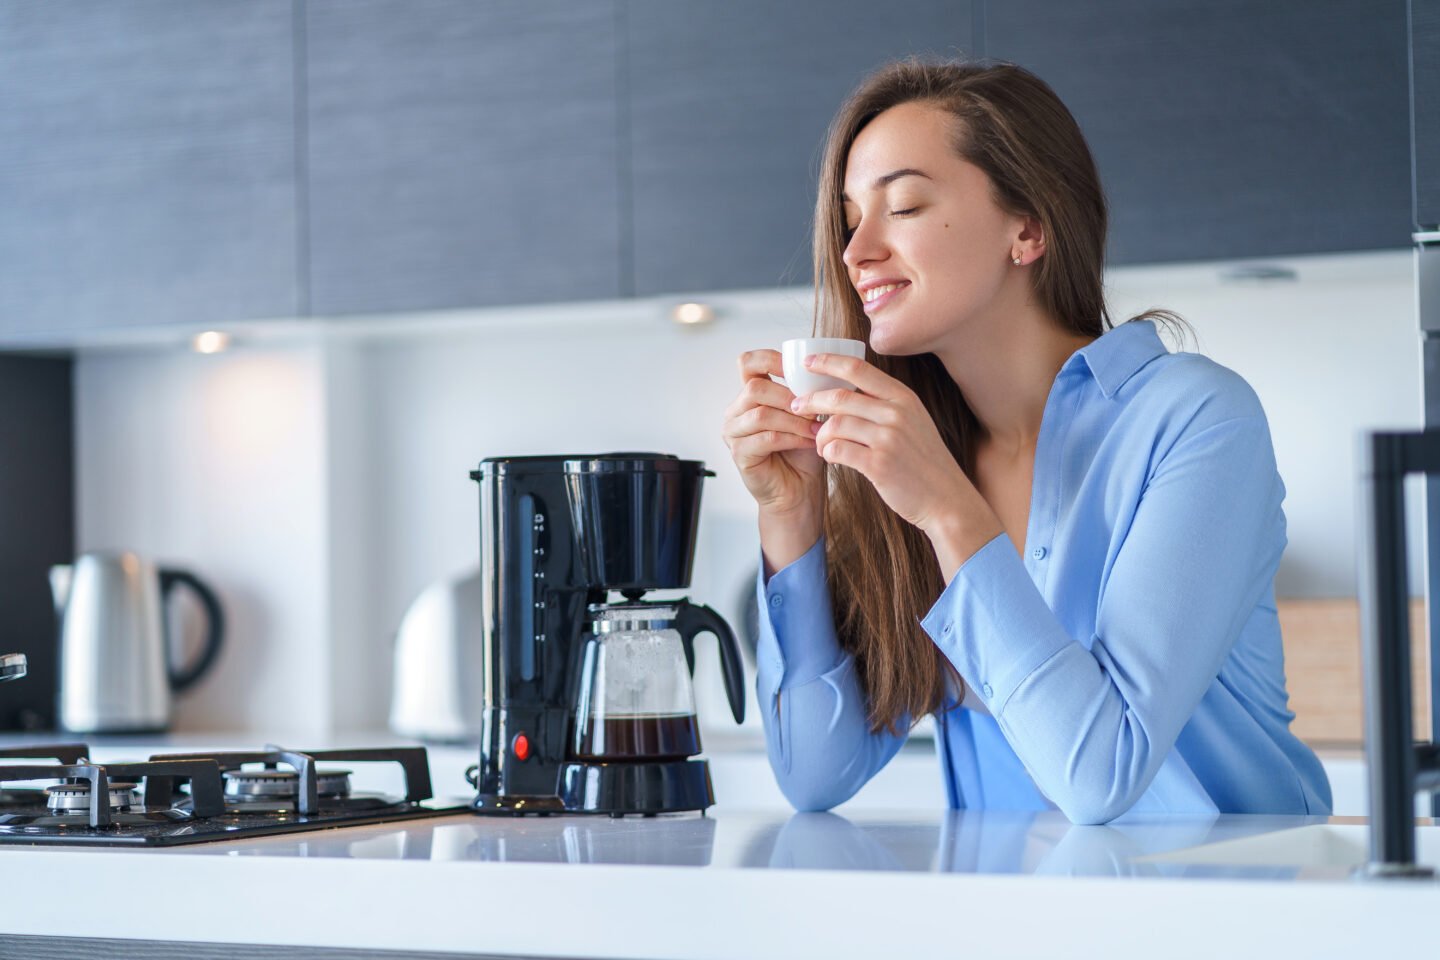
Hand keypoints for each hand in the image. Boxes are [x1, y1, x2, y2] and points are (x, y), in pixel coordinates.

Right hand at [721, 349, 825, 517]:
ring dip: (794, 421)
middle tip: (813, 409)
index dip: (771, 359)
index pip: (748, 363)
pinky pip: (766, 438)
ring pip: (761, 415)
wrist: (798, 489)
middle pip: (755, 388)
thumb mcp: (808, 415)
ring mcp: (733, 433)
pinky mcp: (739, 454)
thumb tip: (824, 373)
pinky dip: (793, 438)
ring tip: (816, 429)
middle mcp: (736, 411)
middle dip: (789, 397)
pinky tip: (810, 442)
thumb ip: (807, 393)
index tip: (798, 368)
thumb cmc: (802, 451)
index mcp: (750, 394)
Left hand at [790, 353, 1002, 571]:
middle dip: (811, 400)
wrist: (946, 498)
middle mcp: (896, 413)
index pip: (858, 368)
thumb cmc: (923, 461)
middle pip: (839, 397)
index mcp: (903, 398)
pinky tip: (830, 457)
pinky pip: (838, 450)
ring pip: (835, 425)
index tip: (808, 362)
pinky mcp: (879, 465)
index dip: (828, 361)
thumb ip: (884, 404)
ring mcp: (888, 439)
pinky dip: (827, 453)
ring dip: (819, 434)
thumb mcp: (913, 421)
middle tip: (796, 407)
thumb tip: (843, 392)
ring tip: (820, 443)